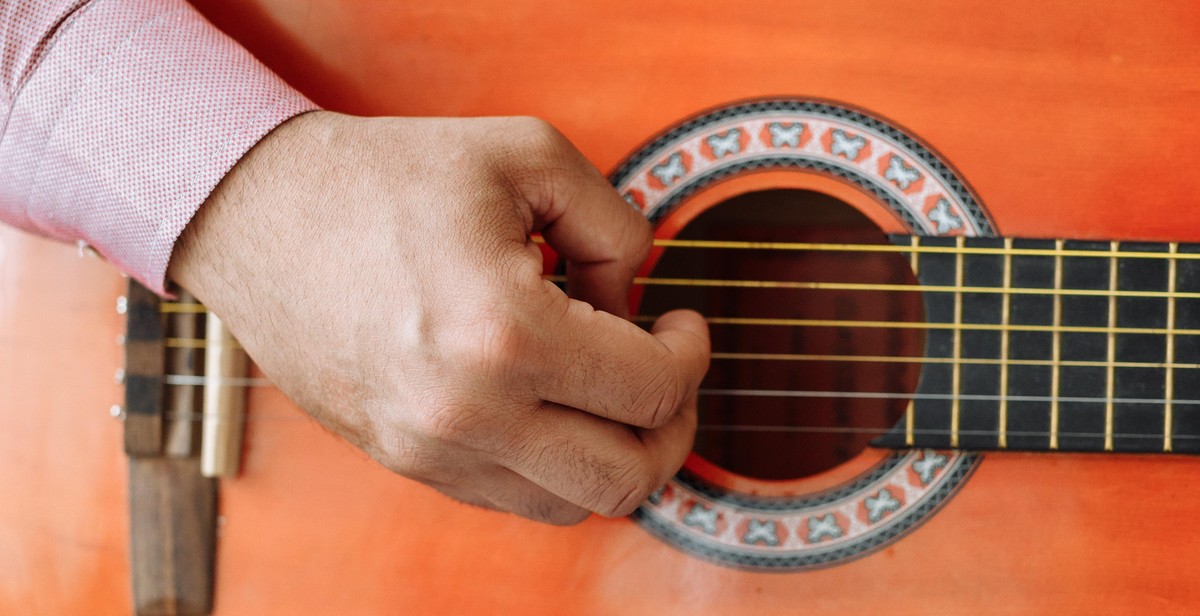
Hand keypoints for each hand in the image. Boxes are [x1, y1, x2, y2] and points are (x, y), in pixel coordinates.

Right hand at [168, 111, 709, 523]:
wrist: (260, 216)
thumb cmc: (385, 179)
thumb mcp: (526, 156)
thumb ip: (617, 226)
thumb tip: (637, 299)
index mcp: (504, 334)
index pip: (652, 390)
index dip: (692, 354)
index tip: (680, 323)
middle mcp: (467, 414)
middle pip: (626, 477)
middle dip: (673, 427)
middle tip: (667, 374)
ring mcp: (431, 450)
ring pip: (573, 505)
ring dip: (617, 454)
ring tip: (611, 393)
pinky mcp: (407, 463)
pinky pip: (514, 499)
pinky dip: (556, 465)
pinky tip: (553, 404)